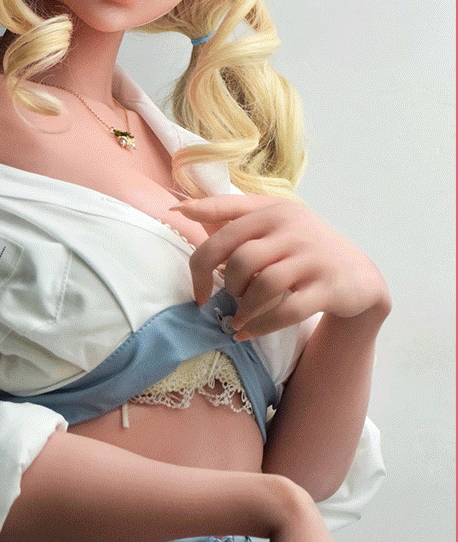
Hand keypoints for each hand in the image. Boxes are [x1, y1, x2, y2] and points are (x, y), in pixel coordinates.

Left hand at [191, 196, 388, 329]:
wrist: (358, 276)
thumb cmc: (305, 251)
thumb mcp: (274, 224)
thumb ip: (232, 216)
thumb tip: (182, 208)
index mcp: (274, 210)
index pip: (225, 221)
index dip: (200, 248)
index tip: (192, 273)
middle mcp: (292, 228)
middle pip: (241, 259)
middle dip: (225, 287)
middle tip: (224, 302)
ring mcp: (311, 258)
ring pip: (263, 285)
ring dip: (243, 309)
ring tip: (237, 320)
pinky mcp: (325, 288)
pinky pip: (286, 311)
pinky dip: (260, 326)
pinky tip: (248, 333)